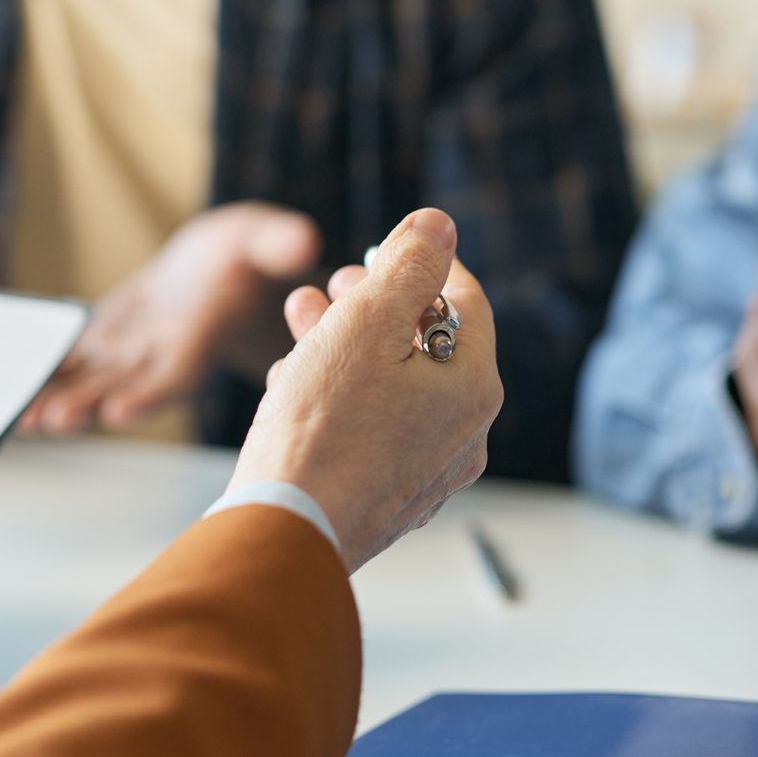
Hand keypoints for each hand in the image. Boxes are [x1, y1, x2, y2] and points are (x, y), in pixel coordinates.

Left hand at [19, 203, 321, 434]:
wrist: (224, 268)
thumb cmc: (251, 254)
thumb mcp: (267, 238)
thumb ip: (280, 242)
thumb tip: (307, 238)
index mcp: (201, 336)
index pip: (178, 372)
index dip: (151, 392)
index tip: (120, 410)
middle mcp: (162, 354)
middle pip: (125, 386)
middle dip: (90, 405)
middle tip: (55, 420)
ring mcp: (131, 352)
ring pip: (92, 382)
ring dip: (61, 401)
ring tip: (27, 420)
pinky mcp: (107, 341)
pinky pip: (72, 363)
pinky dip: (46, 380)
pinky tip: (13, 399)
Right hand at [227, 209, 500, 572]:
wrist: (284, 529)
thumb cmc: (324, 425)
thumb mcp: (367, 320)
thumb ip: (409, 264)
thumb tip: (439, 226)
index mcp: (473, 389)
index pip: (468, 301)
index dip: (427, 262)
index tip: (387, 246)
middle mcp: (463, 436)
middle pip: (428, 346)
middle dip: (376, 304)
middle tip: (334, 284)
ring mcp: (425, 475)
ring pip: (394, 387)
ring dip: (348, 344)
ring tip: (301, 319)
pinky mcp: (384, 499)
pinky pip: (373, 430)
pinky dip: (340, 396)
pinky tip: (294, 381)